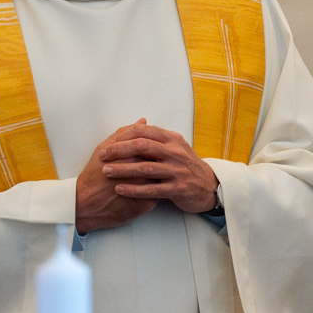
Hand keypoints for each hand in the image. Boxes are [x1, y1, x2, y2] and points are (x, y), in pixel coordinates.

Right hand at [76, 125, 157, 234]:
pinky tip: (149, 187)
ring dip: (161, 173)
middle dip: (161, 159)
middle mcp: (143, 171)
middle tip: (153, 160)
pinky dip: (157, 189)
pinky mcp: (148, 203)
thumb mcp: (104, 148)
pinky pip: (160, 193)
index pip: (155, 146)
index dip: (155, 146)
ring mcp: (147, 189)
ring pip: (163, 177)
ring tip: (151, 173)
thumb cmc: (94, 175)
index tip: (151, 149)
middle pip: (162, 161)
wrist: (87, 204)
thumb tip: (142, 122)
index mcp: (134, 156)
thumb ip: (124, 133)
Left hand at [96, 120, 217, 214]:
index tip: (107, 143)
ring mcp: (177, 171)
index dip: (123, 136)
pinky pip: (152, 189)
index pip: (144, 132)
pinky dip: (134, 189)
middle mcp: (175, 153)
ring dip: (123, 169)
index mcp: (172, 139)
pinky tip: (120, 189)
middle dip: (119, 150)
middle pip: (142, 147)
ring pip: (145, 168)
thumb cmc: (188, 166)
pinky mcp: (178, 189)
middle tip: (102, 155)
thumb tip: (138, 123)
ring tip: (106, 171)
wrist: (210, 186)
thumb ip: (157, 137)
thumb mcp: (176, 147)